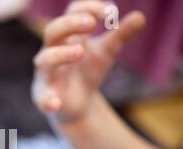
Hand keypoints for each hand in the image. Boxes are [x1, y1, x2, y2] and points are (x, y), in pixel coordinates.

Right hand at [32, 0, 144, 122]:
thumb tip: (140, 17)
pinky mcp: (45, 97)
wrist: (78, 104)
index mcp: (66, 37)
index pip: (71, 13)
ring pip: (45, 60)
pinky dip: (47, 100)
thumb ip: (120, 35)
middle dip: (70, 24)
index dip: (87, 8)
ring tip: (80, 51)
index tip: (109, 12)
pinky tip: (56, 102)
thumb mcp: (105, 52)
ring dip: (60, 54)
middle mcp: (51, 52)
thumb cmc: (87, 72)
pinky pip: (42, 98)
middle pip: (52, 31)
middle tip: (92, 23)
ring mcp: (47, 75)